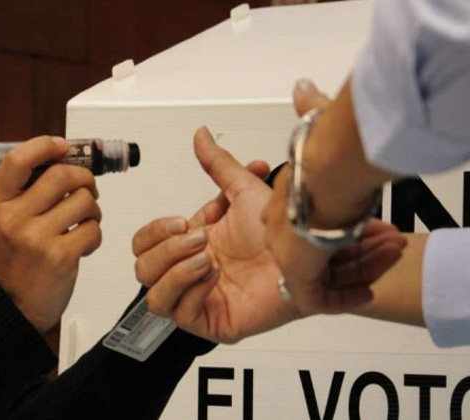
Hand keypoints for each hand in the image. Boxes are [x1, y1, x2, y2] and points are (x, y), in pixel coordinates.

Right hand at [0, 136, 102, 331]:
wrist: (13, 306)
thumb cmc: (17, 261)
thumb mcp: (6, 222)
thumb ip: (28, 193)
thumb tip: (67, 160)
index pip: (17, 161)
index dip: (44, 146)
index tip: (62, 146)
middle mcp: (14, 218)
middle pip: (62, 175)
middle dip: (84, 178)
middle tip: (87, 188)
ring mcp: (37, 238)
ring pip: (84, 201)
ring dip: (93, 210)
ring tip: (85, 221)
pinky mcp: (60, 257)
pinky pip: (93, 229)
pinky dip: (95, 234)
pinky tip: (83, 244)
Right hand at [134, 127, 294, 343]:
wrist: (309, 258)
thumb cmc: (284, 233)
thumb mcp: (245, 191)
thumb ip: (217, 164)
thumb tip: (200, 135)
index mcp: (191, 245)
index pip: (144, 245)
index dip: (155, 232)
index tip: (184, 220)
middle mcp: (190, 273)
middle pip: (142, 270)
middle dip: (166, 250)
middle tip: (201, 238)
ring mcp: (199, 299)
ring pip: (153, 297)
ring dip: (176, 272)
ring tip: (208, 258)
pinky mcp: (212, 322)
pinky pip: (179, 313)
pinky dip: (191, 290)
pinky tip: (214, 275)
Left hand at [261, 80, 406, 315]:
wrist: (324, 177)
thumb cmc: (321, 156)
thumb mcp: (313, 127)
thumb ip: (309, 110)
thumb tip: (304, 88)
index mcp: (283, 203)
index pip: (297, 222)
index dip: (328, 222)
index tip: (356, 217)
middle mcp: (283, 231)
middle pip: (312, 251)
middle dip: (350, 247)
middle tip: (384, 238)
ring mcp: (289, 256)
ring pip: (322, 274)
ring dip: (360, 265)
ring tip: (389, 252)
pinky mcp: (299, 277)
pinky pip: (320, 299)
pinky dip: (345, 297)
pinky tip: (367, 291)